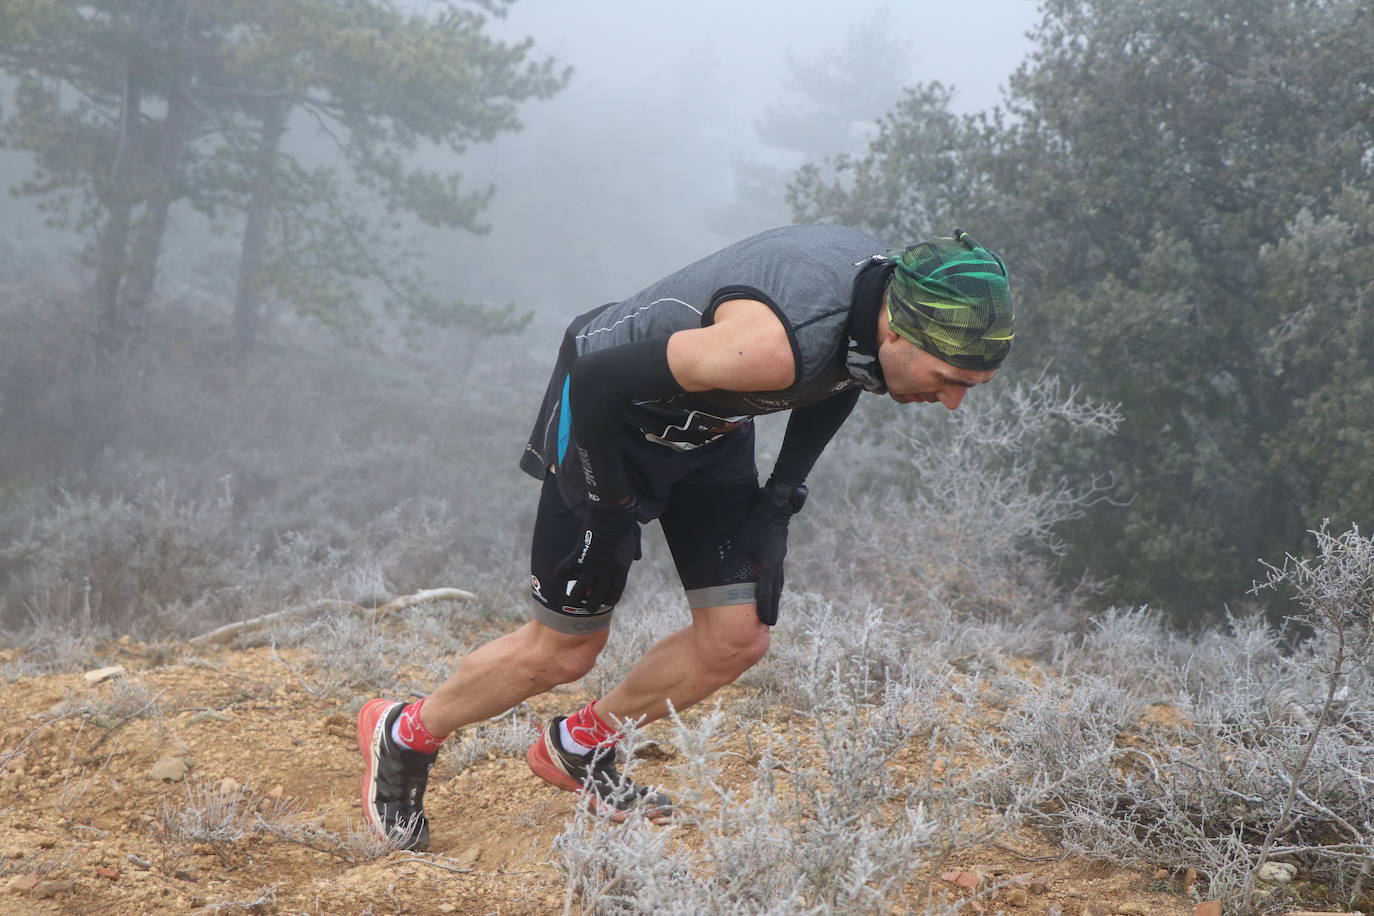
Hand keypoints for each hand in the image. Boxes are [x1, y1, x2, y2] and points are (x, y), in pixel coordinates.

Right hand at [553, 501, 640, 612]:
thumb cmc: (624, 524)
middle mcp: (606, 572)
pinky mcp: (579, 557)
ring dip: (574, 596)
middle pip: (596, 598)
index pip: (615, 595)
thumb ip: (635, 551)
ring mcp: (592, 566)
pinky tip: (559, 574)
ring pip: (579, 591)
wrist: (611, 514)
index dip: (608, 601)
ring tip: (571, 596)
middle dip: (590, 606)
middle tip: (586, 606)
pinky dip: (560, 574)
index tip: (604, 602)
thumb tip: (637, 557)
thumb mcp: (635, 541)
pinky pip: (565, 571)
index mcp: (621, 570)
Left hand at [731, 479, 806, 625]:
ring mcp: (778, 561)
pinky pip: (777, 576)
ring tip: (772, 609)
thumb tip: (722, 578)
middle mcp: (775, 568)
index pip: (766, 594)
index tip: (766, 622)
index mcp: (766, 568)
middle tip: (770, 623)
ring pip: (777, 585)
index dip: (766, 609)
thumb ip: (732, 562)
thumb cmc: (757, 527)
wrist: (776, 510)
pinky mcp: (779, 555)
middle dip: (772, 608)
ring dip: (774, 598)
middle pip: (774, 593)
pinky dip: (775, 586)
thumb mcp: (741, 543)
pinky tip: (773, 586)